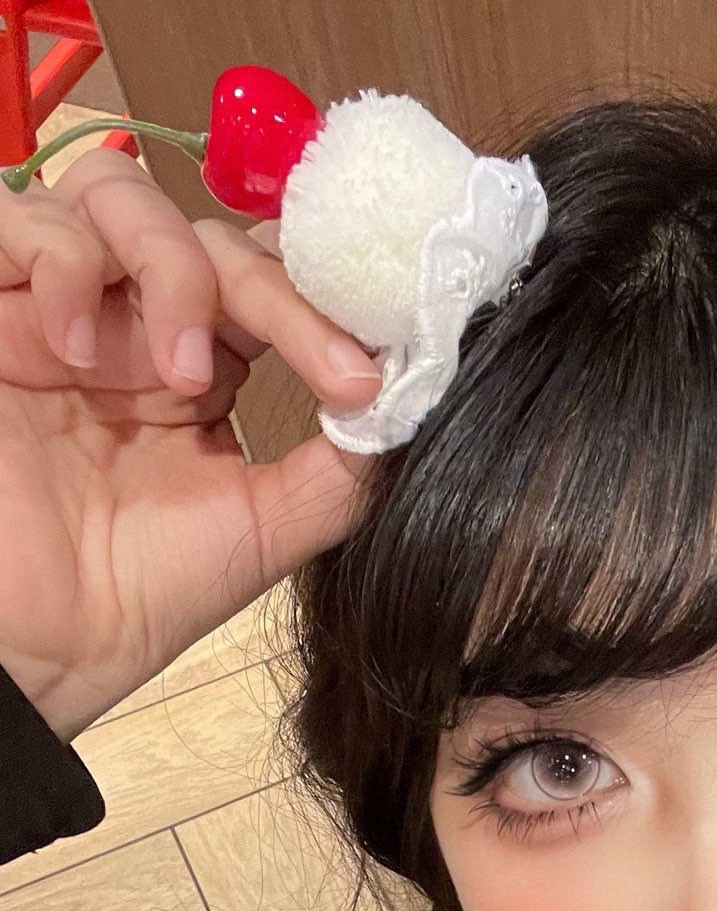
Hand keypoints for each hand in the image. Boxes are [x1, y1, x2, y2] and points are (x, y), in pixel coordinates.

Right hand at [0, 146, 384, 741]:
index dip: (327, 300)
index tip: (374, 372)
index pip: (271, 283)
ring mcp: (60, 308)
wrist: (36, 643)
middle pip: (211, 232)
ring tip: (179, 376)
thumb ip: (340, 468)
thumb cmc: (137, 594)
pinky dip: (63, 264)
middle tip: (320, 371)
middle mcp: (131, 324)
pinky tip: (77, 350)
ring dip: (172, 269)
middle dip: (278, 293)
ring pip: (118, 193)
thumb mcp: (267, 528)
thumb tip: (411, 403)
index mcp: (199, 368)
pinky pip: (19, 216)